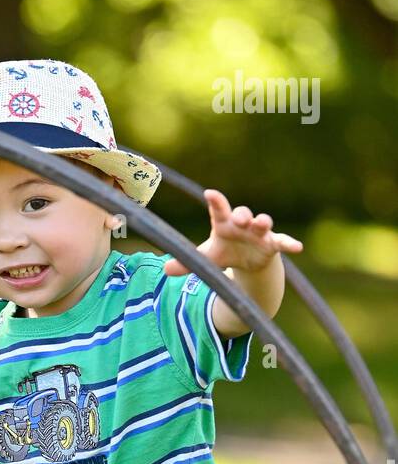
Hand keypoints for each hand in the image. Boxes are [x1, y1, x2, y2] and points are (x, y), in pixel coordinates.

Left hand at [163, 188, 303, 276]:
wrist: (247, 261)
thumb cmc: (225, 252)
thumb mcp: (207, 258)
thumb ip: (187, 263)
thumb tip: (165, 269)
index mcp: (224, 223)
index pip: (219, 209)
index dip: (216, 202)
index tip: (209, 194)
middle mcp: (242, 223)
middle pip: (242, 214)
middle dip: (241, 214)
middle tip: (238, 218)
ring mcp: (259, 232)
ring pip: (263, 222)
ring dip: (263, 221)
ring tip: (262, 223)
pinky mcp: (272, 244)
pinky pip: (282, 241)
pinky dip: (290, 243)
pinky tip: (297, 247)